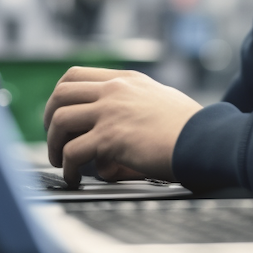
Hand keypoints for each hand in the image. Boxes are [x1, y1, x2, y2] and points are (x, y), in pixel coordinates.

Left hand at [43, 67, 202, 187]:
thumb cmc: (190, 126)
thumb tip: (120, 131)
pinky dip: (68, 167)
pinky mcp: (111, 137)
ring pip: (60, 120)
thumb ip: (136, 105)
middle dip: (48, 118)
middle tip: (54, 139)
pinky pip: (73, 152)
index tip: (59, 113)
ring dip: (53, 144)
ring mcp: (111, 111)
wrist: (204, 138)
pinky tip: (75, 177)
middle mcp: (114, 90)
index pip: (76, 74)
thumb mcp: (160, 99)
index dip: (60, 95)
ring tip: (60, 162)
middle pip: (61, 93)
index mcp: (125, 79)